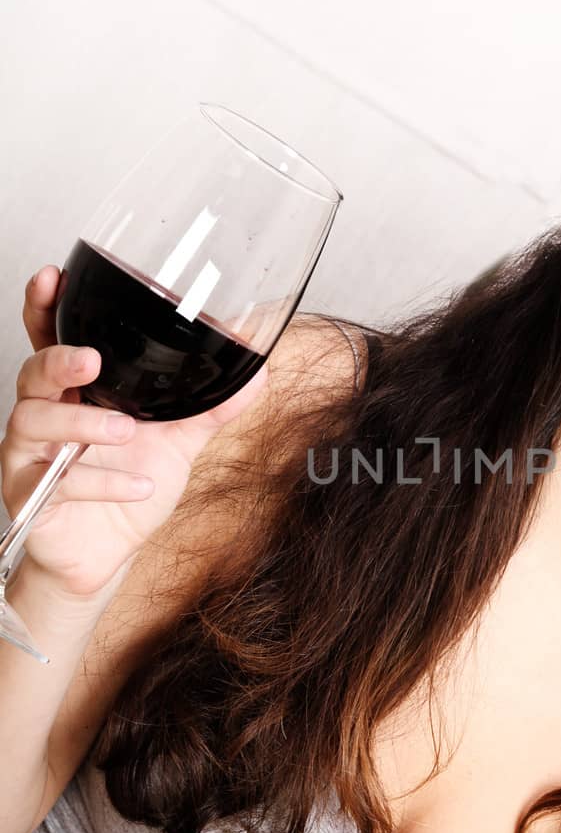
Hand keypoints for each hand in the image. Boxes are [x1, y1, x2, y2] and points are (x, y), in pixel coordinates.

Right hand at [0, 264, 270, 598]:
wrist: (108, 555)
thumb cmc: (129, 485)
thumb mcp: (177, 441)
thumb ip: (211, 407)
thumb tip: (259, 372)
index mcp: (76, 390)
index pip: (49, 336)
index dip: (43, 306)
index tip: (52, 277)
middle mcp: (45, 413)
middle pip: (32, 372)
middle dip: (57, 360)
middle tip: (91, 362)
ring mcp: (30, 455)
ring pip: (34, 422)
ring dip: (82, 424)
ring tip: (125, 430)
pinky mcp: (30, 496)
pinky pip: (56, 483)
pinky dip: (102, 483)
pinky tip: (138, 487)